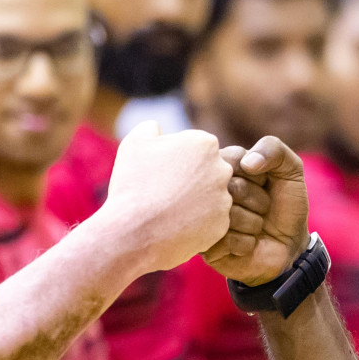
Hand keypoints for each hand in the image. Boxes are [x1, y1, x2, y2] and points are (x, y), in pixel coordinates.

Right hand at [101, 121, 233, 274]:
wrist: (134, 232)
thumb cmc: (133, 184)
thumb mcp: (134, 145)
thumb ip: (150, 129)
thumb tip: (157, 127)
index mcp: (205, 144)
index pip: (198, 149)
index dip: (178, 161)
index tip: (163, 172)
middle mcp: (222, 169)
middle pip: (209, 172)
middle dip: (191, 181)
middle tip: (165, 193)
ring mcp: (225, 198)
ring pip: (211, 197)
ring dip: (194, 203)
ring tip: (168, 211)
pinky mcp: (223, 224)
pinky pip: (211, 221)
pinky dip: (196, 224)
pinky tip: (175, 226)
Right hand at [202, 136, 309, 287]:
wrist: (290, 246)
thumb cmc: (285, 205)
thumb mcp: (289, 171)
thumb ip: (274, 149)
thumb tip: (248, 162)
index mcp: (221, 167)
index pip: (233, 158)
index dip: (257, 174)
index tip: (264, 183)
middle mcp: (205, 191)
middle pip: (232, 187)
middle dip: (258, 200)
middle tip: (262, 209)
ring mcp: (202, 218)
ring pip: (229, 215)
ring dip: (253, 223)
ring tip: (255, 226)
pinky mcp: (204, 247)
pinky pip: (226, 240)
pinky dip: (246, 243)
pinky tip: (247, 244)